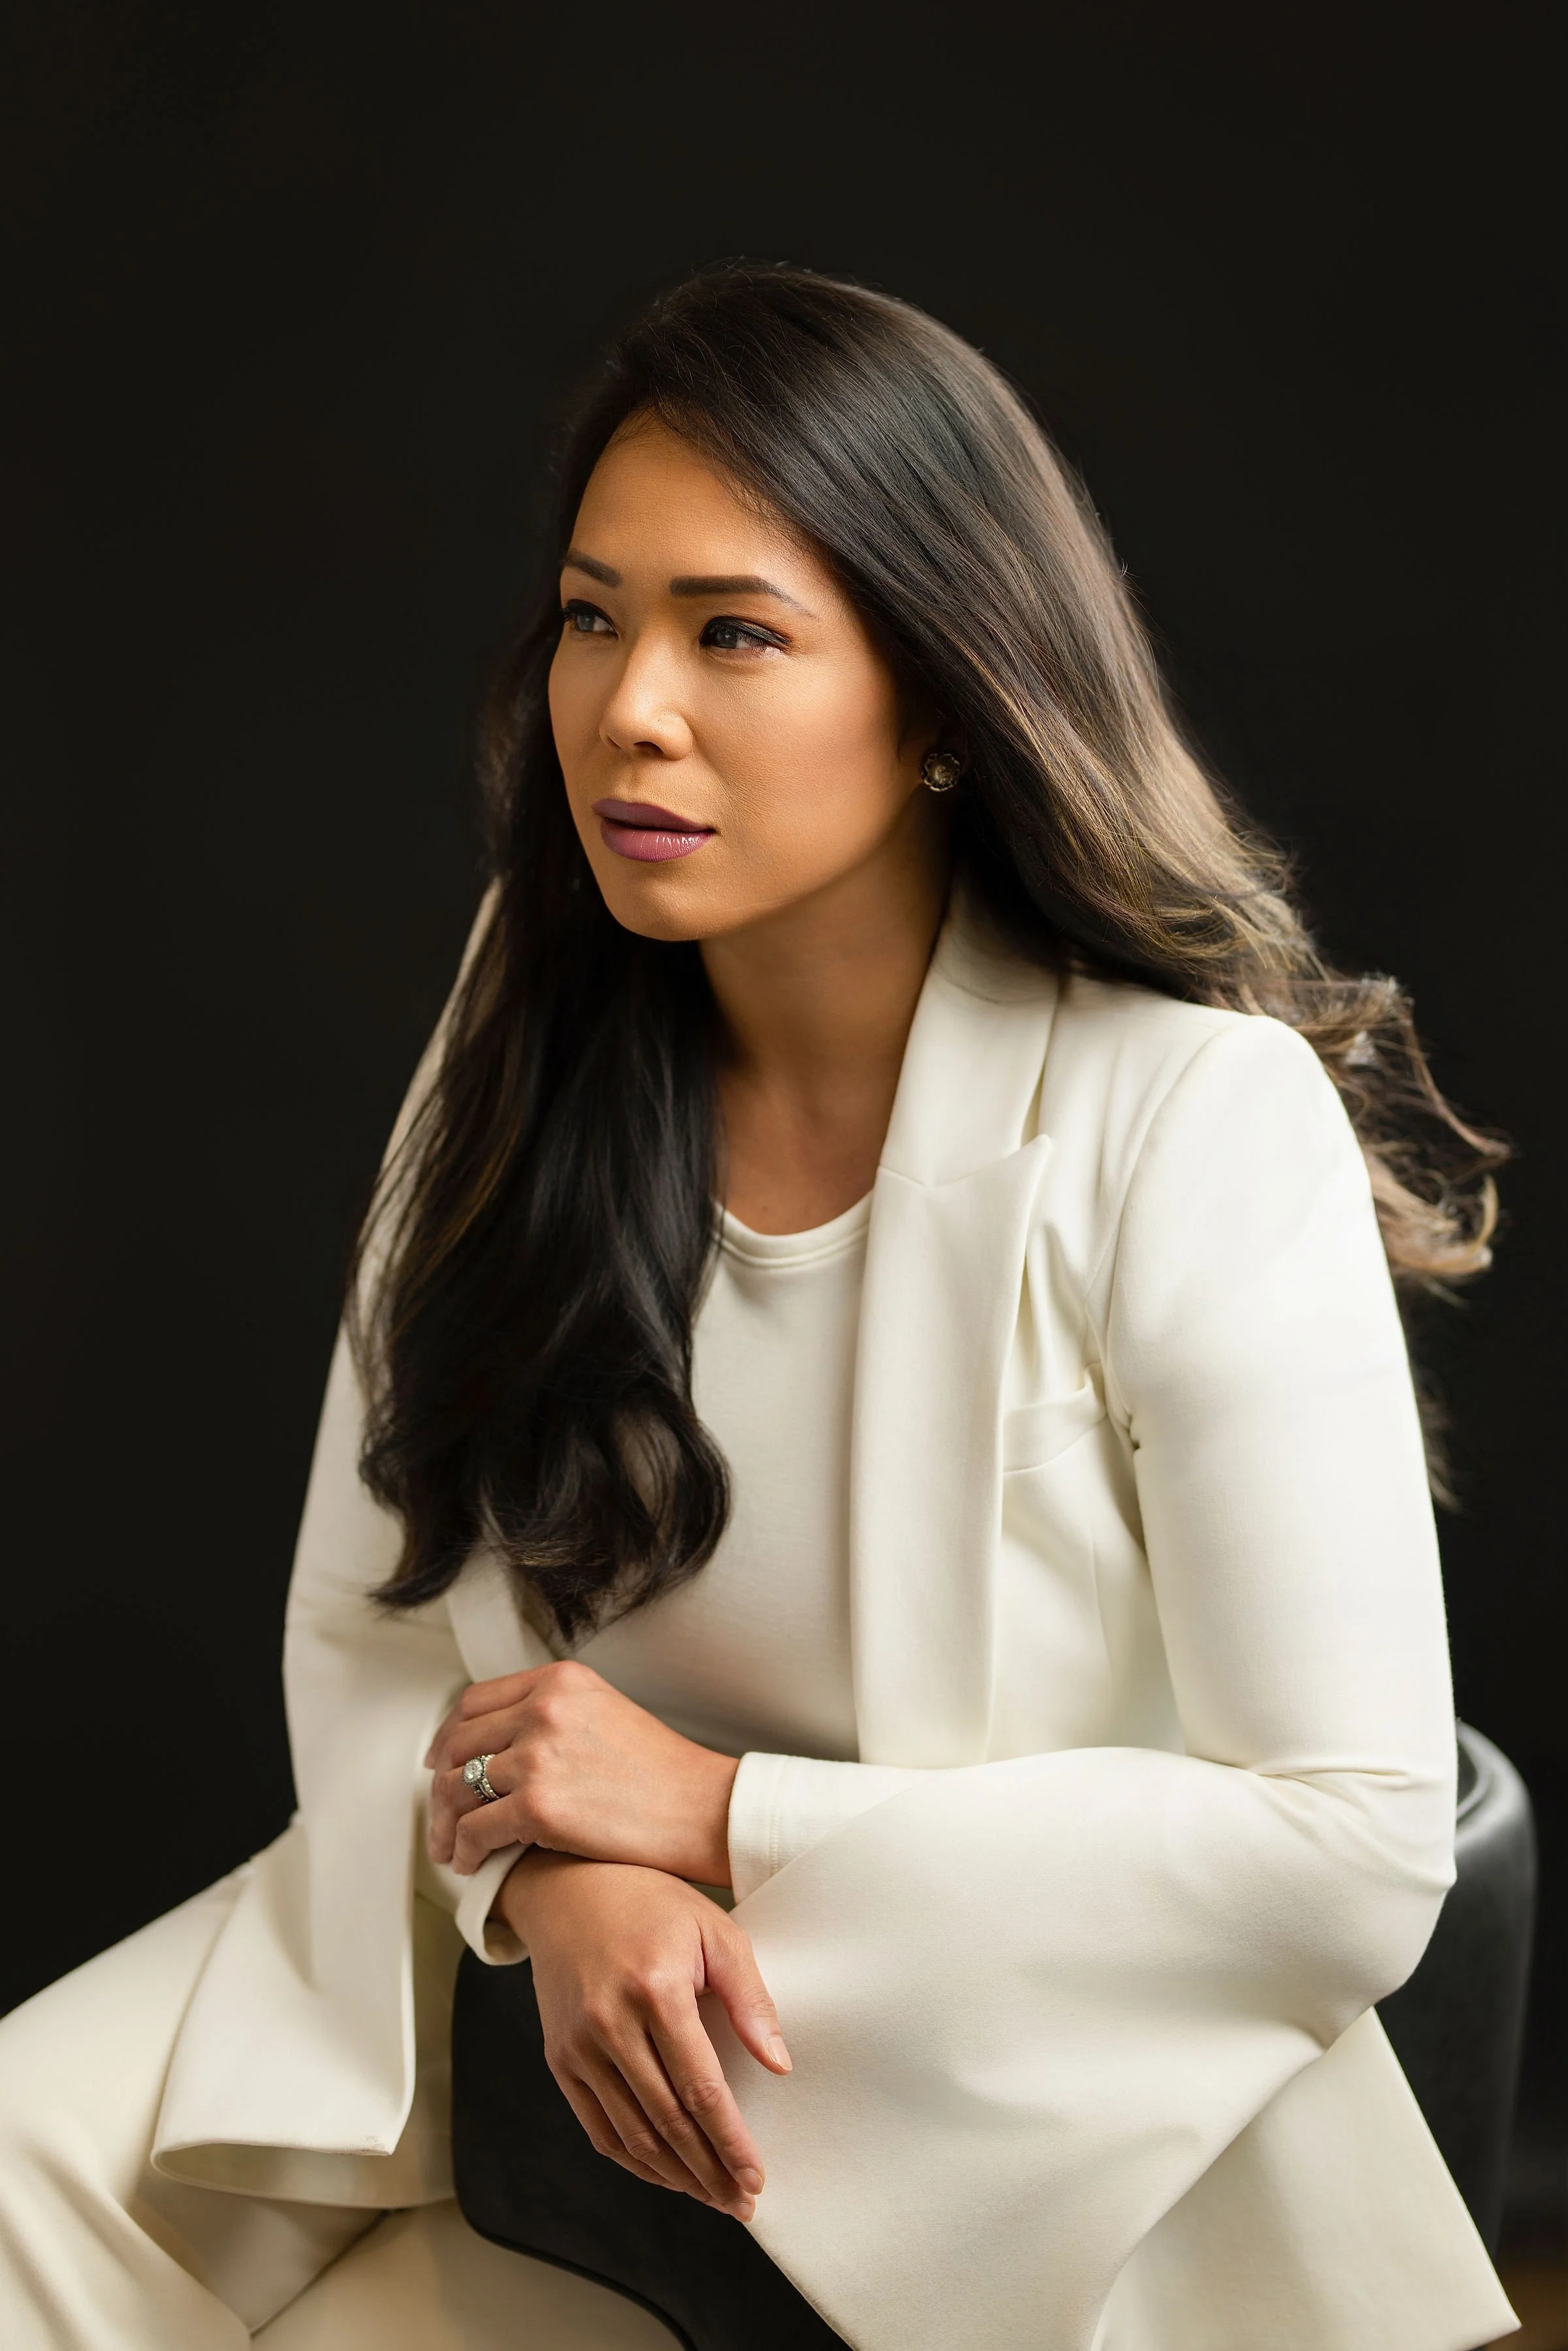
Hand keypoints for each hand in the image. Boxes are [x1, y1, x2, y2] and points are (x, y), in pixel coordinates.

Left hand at [425, 1661, 739, 1882]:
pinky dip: (465, 1850)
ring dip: (447, 1825)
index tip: (441, 1762)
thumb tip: (499, 1743)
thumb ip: (552, 1713)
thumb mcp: (602, 1712)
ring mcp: (539, 1754)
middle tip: (441, 1815)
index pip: (475, 1702)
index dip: (449, 1737)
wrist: (702, 1808)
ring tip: (452, 1848)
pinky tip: (472, 1863)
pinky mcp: (539, 1805)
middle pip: (459, 1744)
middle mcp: (543, 1707)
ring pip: (459, 1789)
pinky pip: (476, 1829)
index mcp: (558, 1680)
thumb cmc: (661, 1772)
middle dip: (441, 1785)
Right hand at [504, 1852, 790, 2219]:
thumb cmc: (652, 1904)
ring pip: (631, 2134)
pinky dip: (632, 2160)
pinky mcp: (559, 2058)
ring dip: (675, 2176)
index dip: (730, 2141)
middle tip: (741, 2201)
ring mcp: (578, 2045)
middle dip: (709, 2171)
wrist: (568, 1887)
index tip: (757, 2176)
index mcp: (655, 1989)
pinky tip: (664, 2173)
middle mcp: (610, 2023)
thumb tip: (778, 2064)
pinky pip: (597, 2127)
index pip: (701, 2087)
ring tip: (712, 2196)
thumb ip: (750, 1997)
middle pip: (667, 2121)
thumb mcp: (714, 1930)